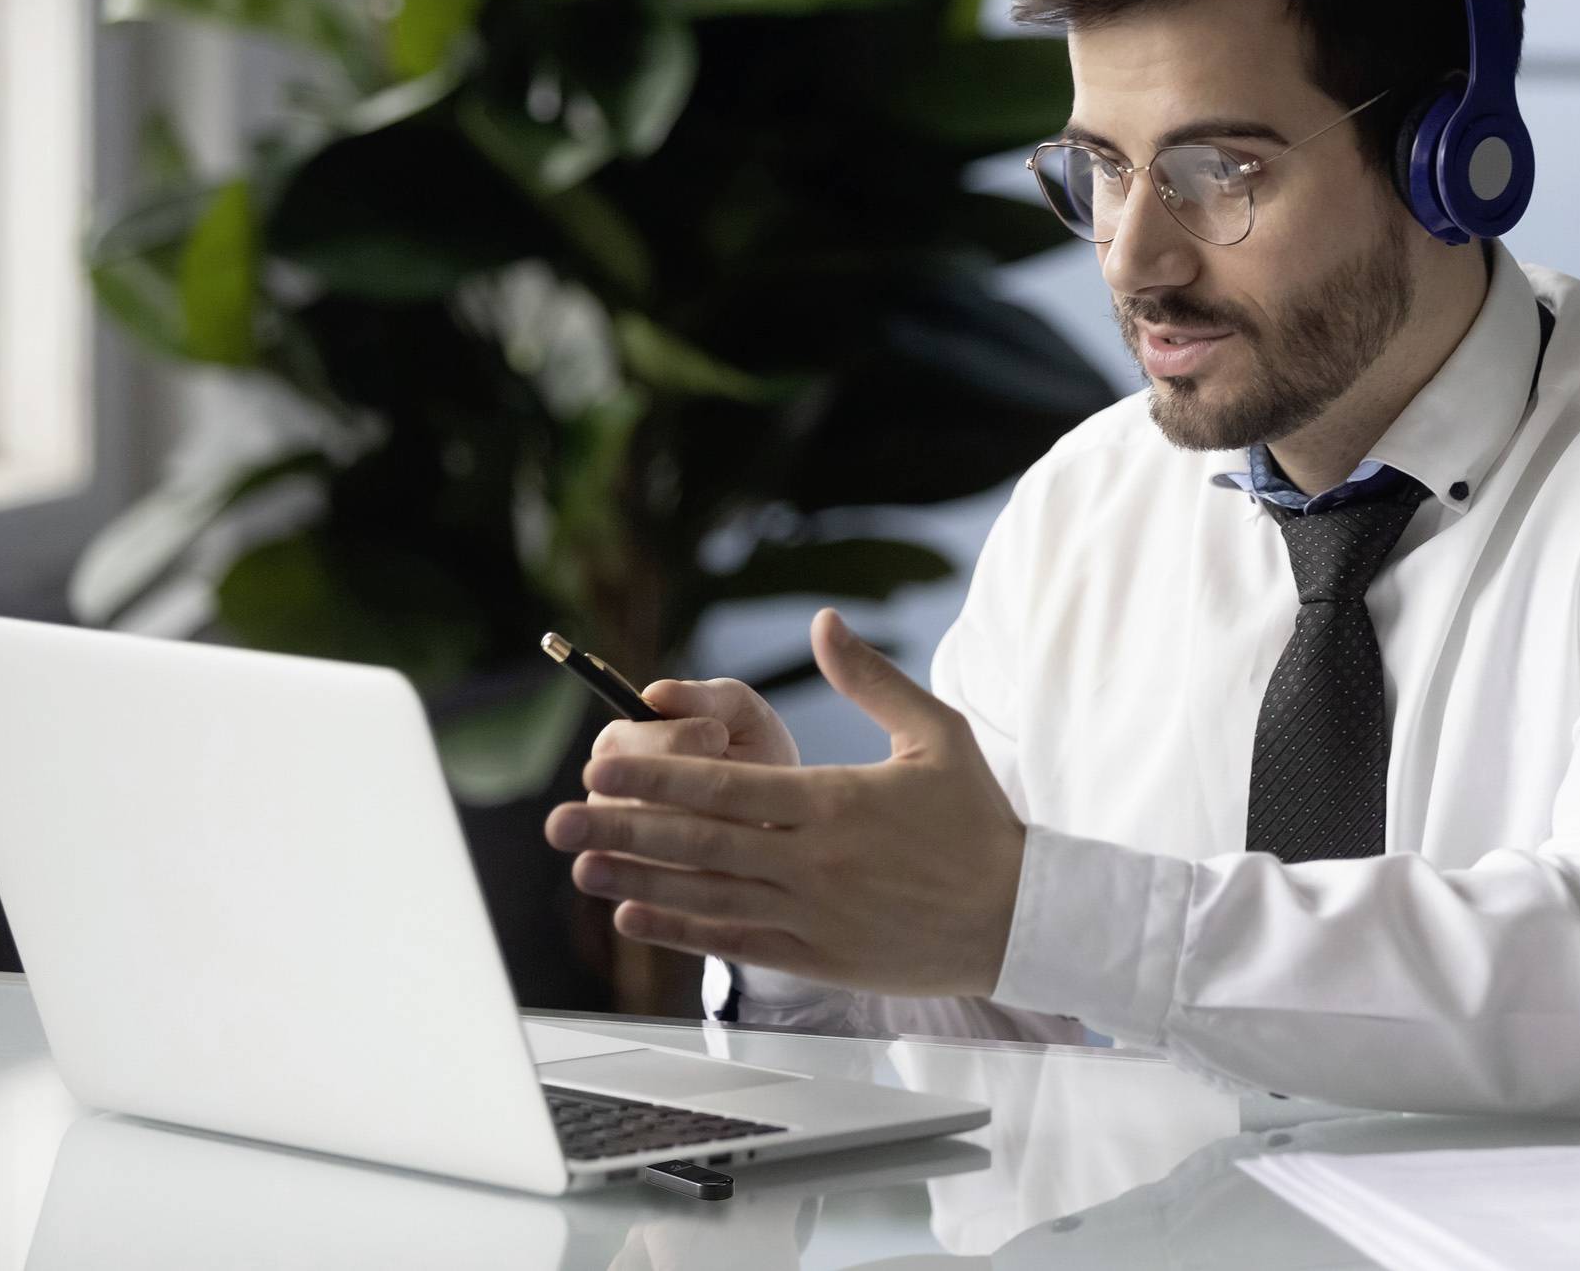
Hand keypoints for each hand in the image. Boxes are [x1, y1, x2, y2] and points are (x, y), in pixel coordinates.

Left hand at [544, 608, 1027, 997]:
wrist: (1020, 919)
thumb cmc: (979, 822)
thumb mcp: (937, 734)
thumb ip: (872, 679)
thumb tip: (824, 622)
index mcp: (837, 803)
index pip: (728, 786)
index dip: (659, 775)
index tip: (605, 762)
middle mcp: (815, 862)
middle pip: (700, 842)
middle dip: (623, 825)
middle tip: (559, 817)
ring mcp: (814, 915)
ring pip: (707, 894)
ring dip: (637, 878)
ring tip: (580, 862)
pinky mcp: (820, 958)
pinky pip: (736, 942)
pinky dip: (681, 929)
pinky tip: (635, 912)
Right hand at [577, 679, 801, 885]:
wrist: (788, 819)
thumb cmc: (757, 752)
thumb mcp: (741, 716)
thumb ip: (704, 699)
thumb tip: (658, 692)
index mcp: (622, 747)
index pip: (621, 747)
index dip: (669, 741)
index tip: (717, 735)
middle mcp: (608, 801)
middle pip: (620, 801)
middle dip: (681, 794)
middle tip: (728, 786)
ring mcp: (620, 852)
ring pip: (640, 852)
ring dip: (691, 840)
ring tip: (739, 829)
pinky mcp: (645, 893)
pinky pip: (658, 893)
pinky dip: (695, 881)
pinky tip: (728, 870)